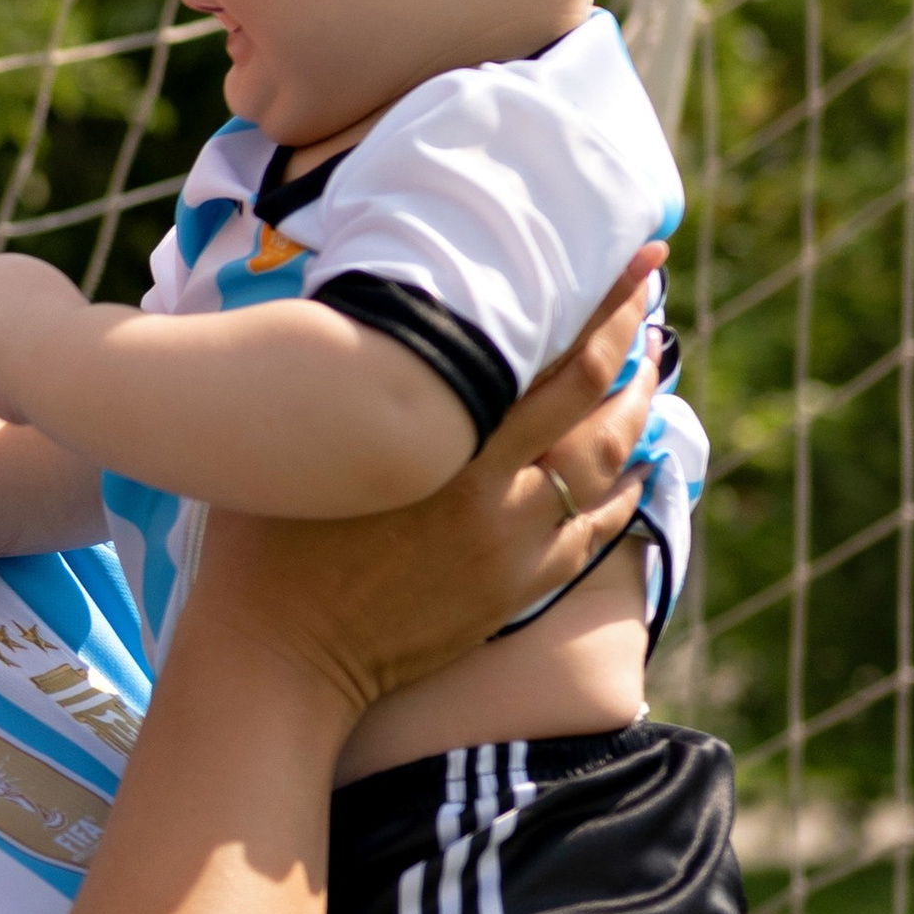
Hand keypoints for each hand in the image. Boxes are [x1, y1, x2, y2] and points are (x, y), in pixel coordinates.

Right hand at [187, 250, 666, 715]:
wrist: (278, 656)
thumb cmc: (265, 539)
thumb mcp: (303, 440)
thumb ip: (357, 377)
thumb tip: (380, 311)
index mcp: (447, 443)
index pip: (557, 358)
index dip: (607, 304)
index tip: (638, 258)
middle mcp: (496, 491)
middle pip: (595, 403)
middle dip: (633, 342)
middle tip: (649, 296)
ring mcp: (512, 547)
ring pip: (606, 468)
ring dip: (636, 414)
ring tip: (647, 373)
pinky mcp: (512, 591)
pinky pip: (592, 534)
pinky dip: (622, 493)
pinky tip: (634, 468)